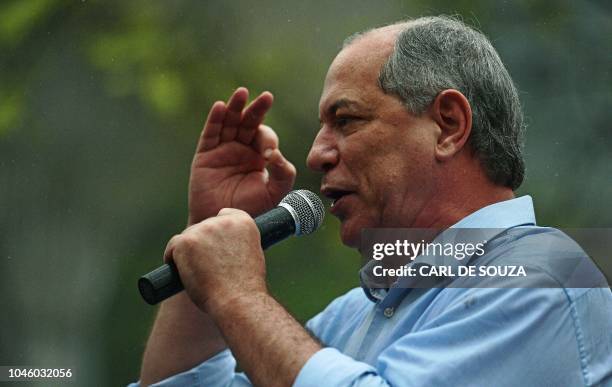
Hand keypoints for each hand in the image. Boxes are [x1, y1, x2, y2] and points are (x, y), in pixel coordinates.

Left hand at [164, 208, 266, 312]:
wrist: (238, 300)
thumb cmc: (245, 286)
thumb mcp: (250, 255)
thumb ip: (236, 243)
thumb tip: (219, 247)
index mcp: (244, 222)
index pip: (224, 216)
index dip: (218, 233)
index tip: (218, 248)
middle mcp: (223, 221)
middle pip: (203, 227)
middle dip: (202, 244)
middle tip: (207, 267)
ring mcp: (203, 229)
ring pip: (188, 236)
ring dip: (189, 252)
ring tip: (199, 274)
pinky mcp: (186, 241)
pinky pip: (173, 246)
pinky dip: (173, 258)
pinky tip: (180, 271)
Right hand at [188, 87, 295, 224]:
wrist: (223, 224)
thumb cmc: (251, 211)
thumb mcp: (274, 193)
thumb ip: (284, 174)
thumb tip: (277, 154)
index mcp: (259, 157)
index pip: (265, 138)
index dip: (268, 141)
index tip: (268, 155)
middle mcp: (242, 149)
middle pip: (249, 123)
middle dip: (257, 110)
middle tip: (267, 97)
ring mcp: (223, 150)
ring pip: (230, 122)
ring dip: (235, 107)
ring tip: (242, 92)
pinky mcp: (205, 154)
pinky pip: (210, 133)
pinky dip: (215, 119)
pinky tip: (220, 106)